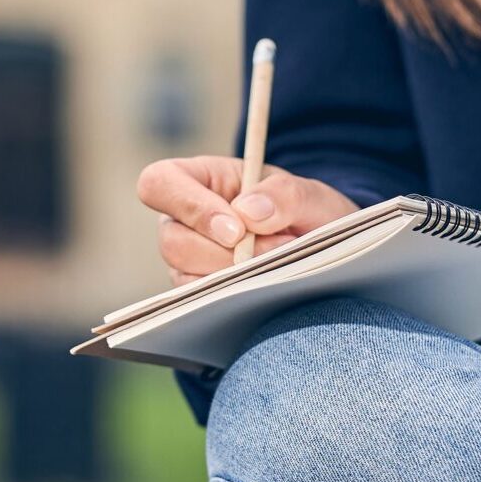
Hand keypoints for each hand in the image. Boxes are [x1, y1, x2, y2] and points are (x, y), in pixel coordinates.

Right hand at [137, 156, 359, 285]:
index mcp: (199, 179)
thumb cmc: (308, 214)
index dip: (191, 207)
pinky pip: (202, 302)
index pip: (159, 183)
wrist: (321, 250)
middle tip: (278, 249)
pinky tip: (267, 283)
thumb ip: (284, 195)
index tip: (236, 230)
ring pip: (186, 276)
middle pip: (173, 241)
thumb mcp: (310, 196)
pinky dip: (238, 295)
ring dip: (238, 275)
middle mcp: (183, 220)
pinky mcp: (199, 291)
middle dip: (228, 254)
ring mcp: (188, 259)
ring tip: (279, 261)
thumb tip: (248, 213)